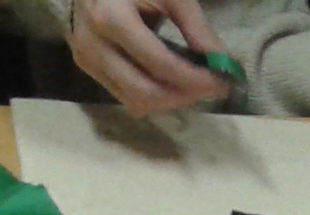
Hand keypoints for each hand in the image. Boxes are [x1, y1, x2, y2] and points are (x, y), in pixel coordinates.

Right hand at [68, 0, 228, 116]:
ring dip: (169, 101)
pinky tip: (170, 82)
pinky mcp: (86, 68)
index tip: (221, 81)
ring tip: (192, 86)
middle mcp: (93, 45)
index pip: (159, 64)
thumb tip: (223, 63)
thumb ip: (195, 26)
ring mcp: (86, 60)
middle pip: (145, 94)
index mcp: (112, 18)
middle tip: (209, 88)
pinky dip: (152, 96)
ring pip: (134, 103)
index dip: (194, 80)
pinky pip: (124, 97)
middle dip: (183, 97)